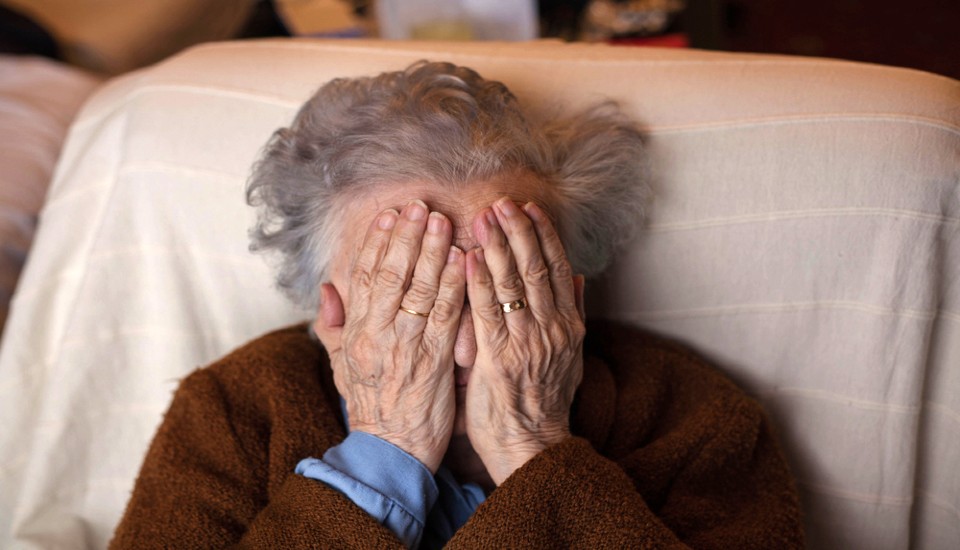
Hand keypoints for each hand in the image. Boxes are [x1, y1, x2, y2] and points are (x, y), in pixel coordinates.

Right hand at [312, 200, 465, 472]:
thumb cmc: (370, 407)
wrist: (391, 451)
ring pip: (419, 289)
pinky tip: (462, 260)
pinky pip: (445, 315)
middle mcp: (378, 334)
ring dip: (432, 251)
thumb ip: (333, 326)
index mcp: (355, 333)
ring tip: (442, 221)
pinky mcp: (434, 361)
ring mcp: (406, 346)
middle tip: (419, 206)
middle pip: (391, 274)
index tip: (390, 215)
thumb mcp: (340, 366)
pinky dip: (454, 285)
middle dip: (406, 237)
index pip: (364, 277)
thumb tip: (326, 289)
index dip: (377, 243)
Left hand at [464, 197, 585, 484]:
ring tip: (485, 216)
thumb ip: (575, 314)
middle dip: (519, 231)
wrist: (534, 447)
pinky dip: (477, 282)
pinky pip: (487, 313)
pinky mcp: (499, 359)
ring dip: (497, 247)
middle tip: (503, 201)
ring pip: (512, 284)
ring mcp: (527, 343)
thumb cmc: (547, 403)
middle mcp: (551, 329)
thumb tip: (579, 277)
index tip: (529, 207)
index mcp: (568, 326)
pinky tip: (467, 257)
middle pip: (536, 268)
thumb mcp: (572, 357)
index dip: (543, 234)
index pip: (557, 268)